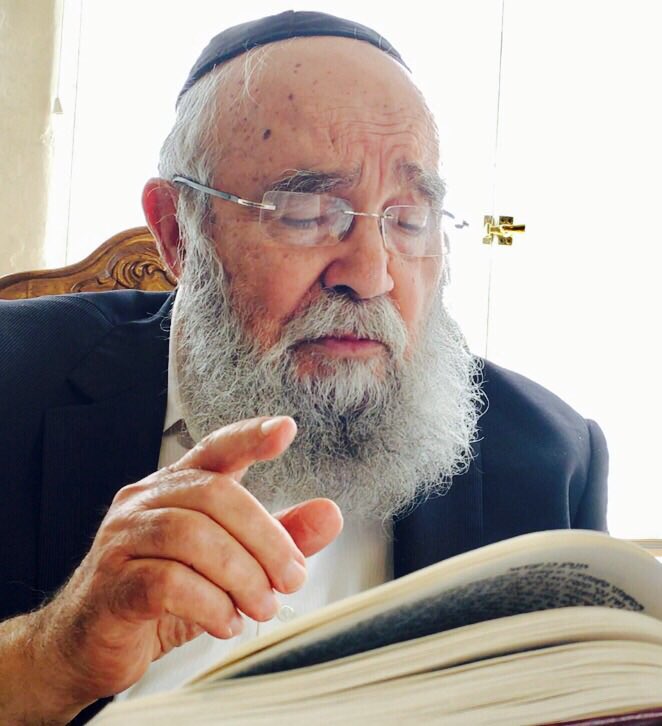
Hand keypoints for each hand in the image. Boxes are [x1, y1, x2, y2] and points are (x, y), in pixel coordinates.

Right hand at [27, 416, 342, 718]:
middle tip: (291, 579)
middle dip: (265, 539)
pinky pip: (167, 582)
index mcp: (176, 487)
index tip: (286, 430)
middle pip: (216, 496)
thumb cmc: (160, 594)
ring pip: (193, 537)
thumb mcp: (228, 564)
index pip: (215, 448)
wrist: (88, 642)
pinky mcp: (111, 583)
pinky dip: (210, 604)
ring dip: (242, 575)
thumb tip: (330, 514)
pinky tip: (227, 622)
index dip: (250, 436)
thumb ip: (277, 537)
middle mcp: (146, 500)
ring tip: (262, 606)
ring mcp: (123, 538)